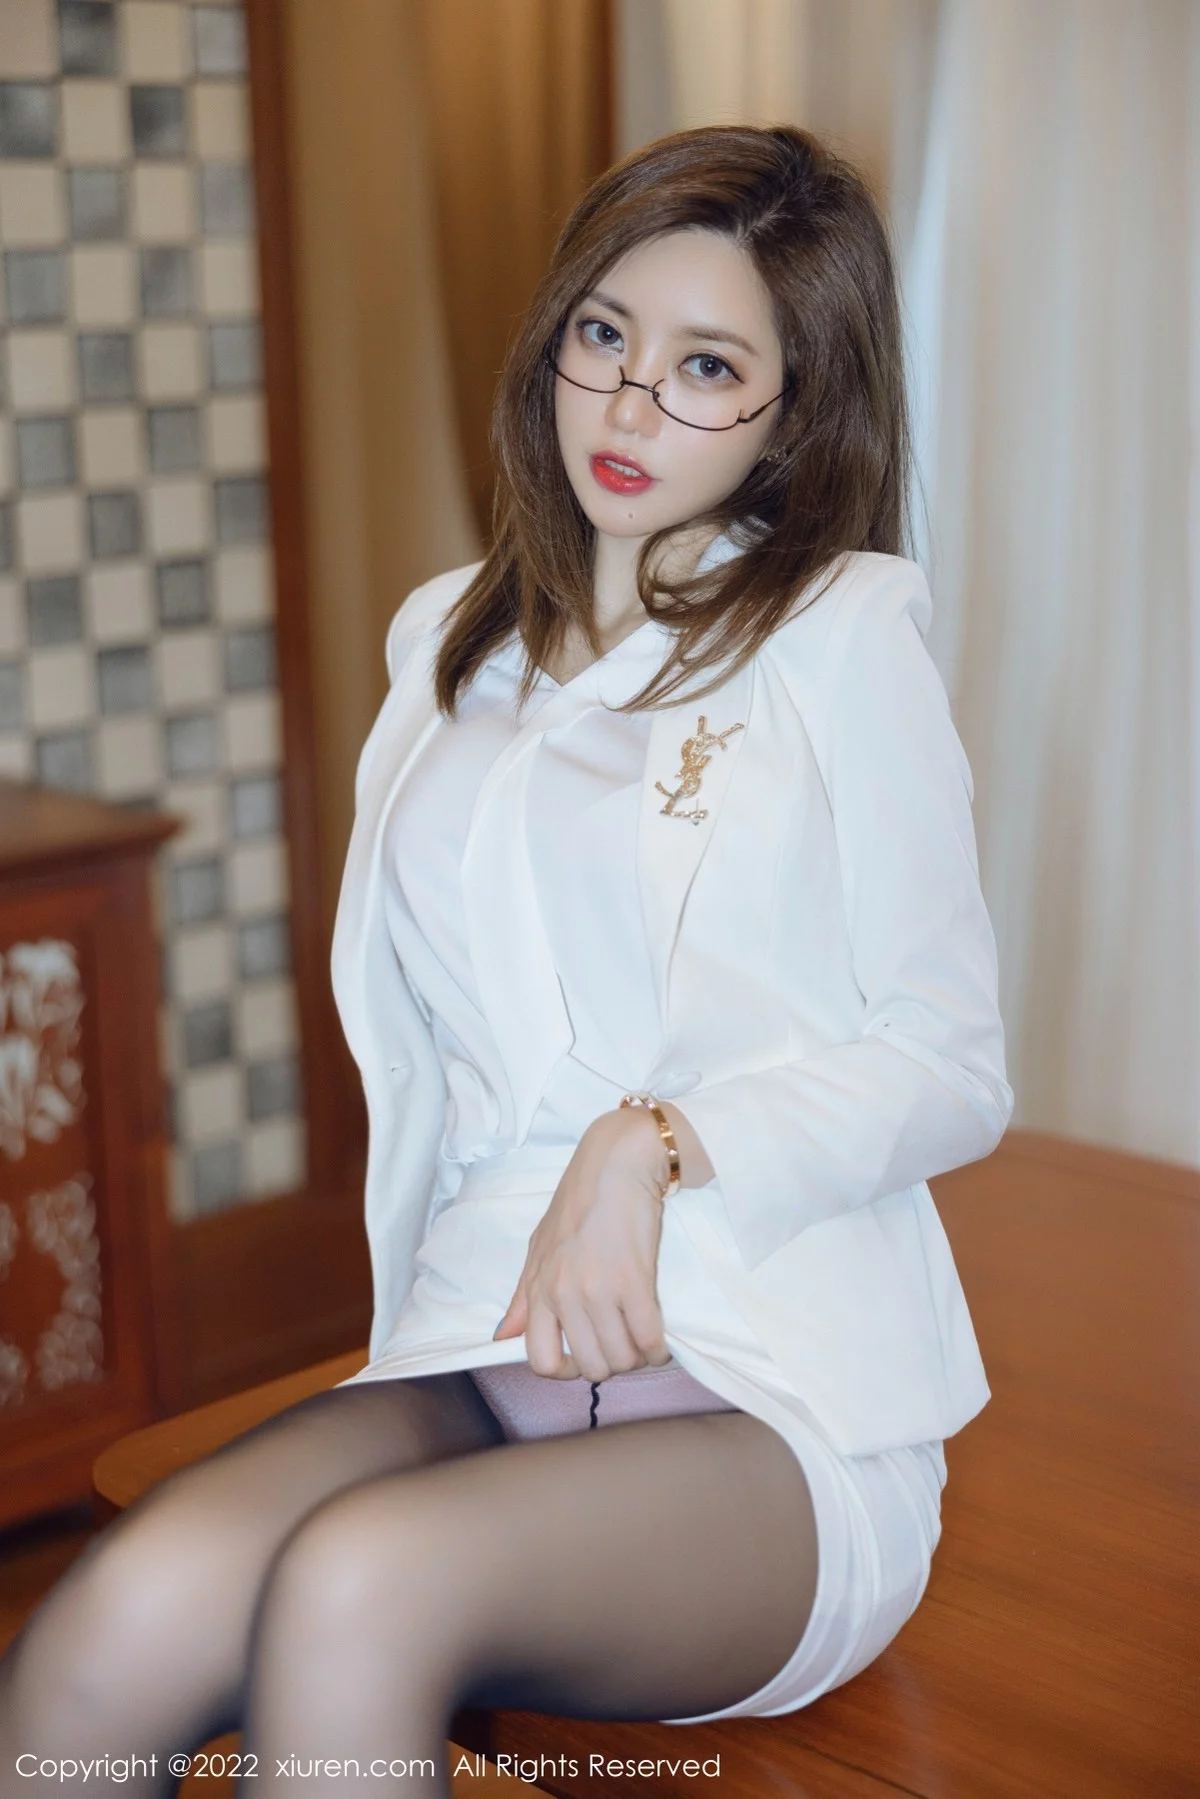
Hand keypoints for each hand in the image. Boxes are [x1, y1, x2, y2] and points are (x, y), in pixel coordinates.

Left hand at [491, 1109, 674, 1382]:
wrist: (616, 1163)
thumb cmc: (578, 1200)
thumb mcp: (539, 1246)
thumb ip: (523, 1296)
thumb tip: (503, 1336)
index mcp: (539, 1289)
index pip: (542, 1360)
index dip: (568, 1371)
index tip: (587, 1356)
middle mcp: (564, 1295)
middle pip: (590, 1366)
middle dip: (611, 1364)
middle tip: (623, 1344)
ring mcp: (599, 1290)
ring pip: (621, 1358)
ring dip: (636, 1358)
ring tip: (642, 1340)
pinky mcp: (635, 1281)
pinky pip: (649, 1339)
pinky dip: (658, 1350)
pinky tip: (659, 1340)